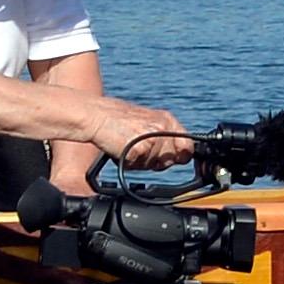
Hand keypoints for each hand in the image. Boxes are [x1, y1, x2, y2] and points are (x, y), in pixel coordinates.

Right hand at [61, 94, 187, 189]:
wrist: (96, 115)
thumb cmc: (118, 121)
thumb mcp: (148, 122)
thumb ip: (165, 136)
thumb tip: (181, 156)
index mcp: (167, 120)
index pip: (188, 146)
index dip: (181, 157)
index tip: (176, 159)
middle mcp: (162, 128)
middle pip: (169, 160)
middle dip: (155, 161)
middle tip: (139, 149)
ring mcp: (152, 139)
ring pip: (152, 165)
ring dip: (139, 162)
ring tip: (127, 146)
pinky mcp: (139, 149)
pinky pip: (137, 167)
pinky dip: (128, 163)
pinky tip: (121, 150)